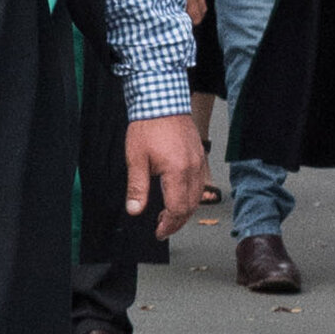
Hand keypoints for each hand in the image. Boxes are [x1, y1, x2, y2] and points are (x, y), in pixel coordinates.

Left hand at [127, 105, 207, 233]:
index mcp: (177, 172)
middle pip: (190, 206)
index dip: (168, 224)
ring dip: (185, 210)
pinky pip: (200, 183)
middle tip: (163, 228)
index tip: (159, 232)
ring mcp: (199, 162)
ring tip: (168, 215)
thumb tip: (134, 210)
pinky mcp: (200, 156)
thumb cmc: (148, 126)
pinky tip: (178, 195)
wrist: (161, 101)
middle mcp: (193, 169)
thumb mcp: (136, 159)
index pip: (177, 209)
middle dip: (177, 221)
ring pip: (198, 196)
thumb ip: (137, 187)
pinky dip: (191, 195)